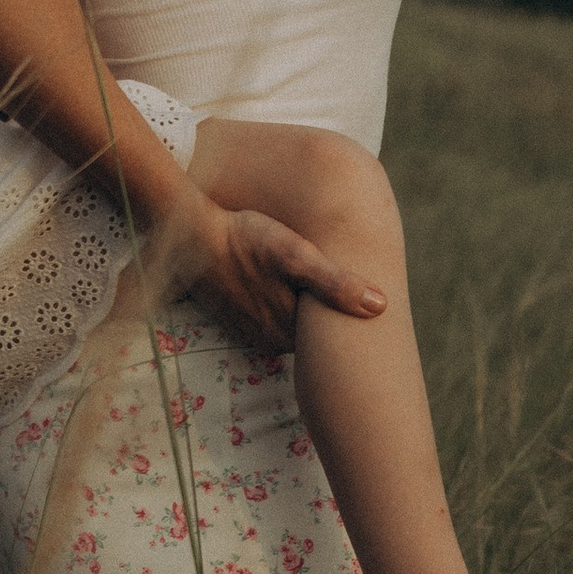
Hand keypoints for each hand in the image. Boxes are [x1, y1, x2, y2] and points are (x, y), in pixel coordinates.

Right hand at [183, 202, 385, 356]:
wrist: (193, 234)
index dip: (348, 319)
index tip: (369, 305)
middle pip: (311, 332)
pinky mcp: (237, 319)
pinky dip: (281, 306)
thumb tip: (380, 306)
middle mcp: (269, 339)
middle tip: (349, 286)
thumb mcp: (294, 255)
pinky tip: (288, 285)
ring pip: (291, 325)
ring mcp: (251, 331)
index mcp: (288, 331)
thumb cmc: (246, 239)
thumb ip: (335, 283)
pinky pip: (270, 319)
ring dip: (303, 309)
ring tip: (317, 283)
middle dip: (328, 315)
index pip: (331, 337)